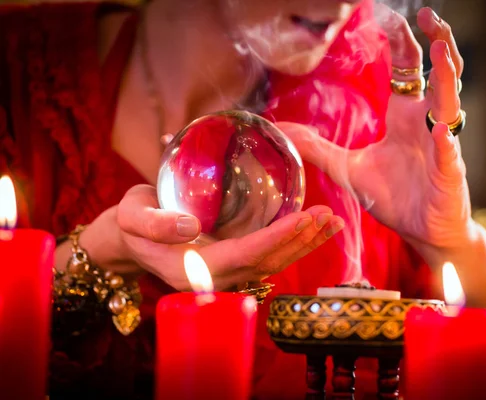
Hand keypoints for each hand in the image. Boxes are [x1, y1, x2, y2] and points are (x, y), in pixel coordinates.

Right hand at [89, 185, 343, 290]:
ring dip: (305, 243)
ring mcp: (227, 273)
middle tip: (329, 217)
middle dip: (301, 241)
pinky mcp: (233, 262)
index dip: (276, 239)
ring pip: (273, 262)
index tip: (304, 219)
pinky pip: (268, 256)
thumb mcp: (131, 217)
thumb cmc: (130, 224)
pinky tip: (312, 227)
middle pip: (268, 262)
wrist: (130, 240)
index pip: (245, 255)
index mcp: (194, 270)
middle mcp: (216, 277)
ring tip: (332, 223)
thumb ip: (153, 223)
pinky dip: (293, 242)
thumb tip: (190, 226)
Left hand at [281, 7, 471, 255]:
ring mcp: (442, 147)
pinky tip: (440, 129)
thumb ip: (318, 148)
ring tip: (441, 49)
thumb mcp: (348, 168)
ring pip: (450, 104)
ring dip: (446, 77)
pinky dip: (445, 142)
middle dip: (437, 42)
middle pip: (439, 75)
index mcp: (406, 118)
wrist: (422, 232)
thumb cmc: (394, 198)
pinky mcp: (449, 175)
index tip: (389, 16)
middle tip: (429, 15)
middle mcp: (428, 124)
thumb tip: (281, 132)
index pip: (408, 70)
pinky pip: (449, 154)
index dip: (402, 43)